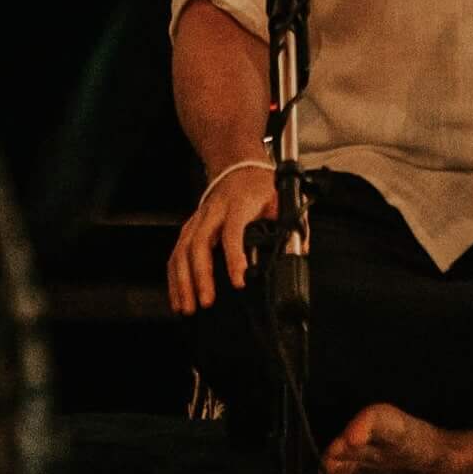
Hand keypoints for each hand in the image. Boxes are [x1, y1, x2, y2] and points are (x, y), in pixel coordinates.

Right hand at [166, 165, 276, 313]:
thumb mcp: (280, 198)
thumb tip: (298, 251)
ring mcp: (198, 220)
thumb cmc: (259, 185)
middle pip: (199, 244)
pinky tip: (177, 297)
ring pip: (183, 251)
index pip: (233, 231)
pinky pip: (176, 254)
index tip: (239, 280)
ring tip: (187, 307)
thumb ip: (290, 223)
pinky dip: (174, 278)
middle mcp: (213, 212)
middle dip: (200, 275)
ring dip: (183, 281)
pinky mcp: (189, 228)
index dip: (234, 256)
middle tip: (206, 301)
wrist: (238, 166)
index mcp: (238, 205)